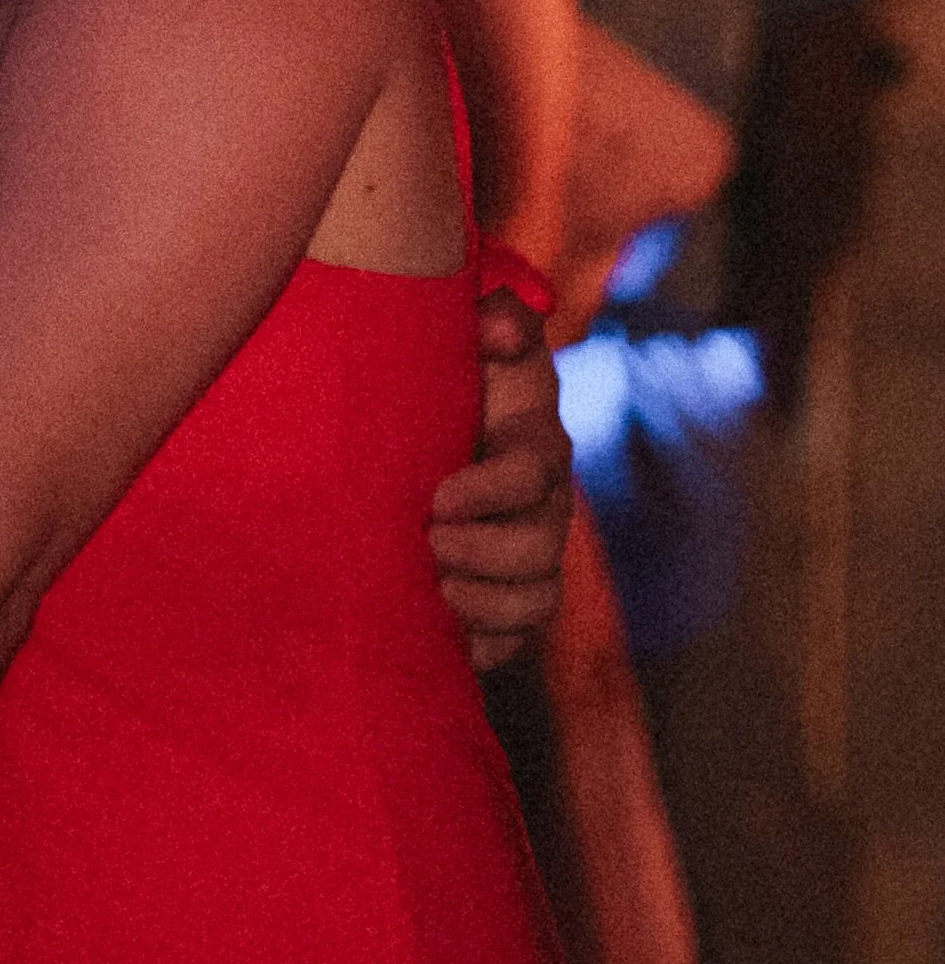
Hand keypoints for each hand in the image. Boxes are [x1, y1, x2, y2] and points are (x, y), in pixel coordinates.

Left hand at [432, 285, 571, 669]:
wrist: (417, 425)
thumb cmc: (442, 372)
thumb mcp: (466, 333)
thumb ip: (494, 316)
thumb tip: (500, 332)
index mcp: (535, 443)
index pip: (535, 473)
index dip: (492, 491)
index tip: (436, 499)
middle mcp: (545, 505)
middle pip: (543, 548)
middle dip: (487, 554)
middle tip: (428, 545)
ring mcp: (530, 554)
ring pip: (538, 601)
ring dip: (489, 605)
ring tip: (437, 593)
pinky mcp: (506, 597)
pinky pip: (513, 639)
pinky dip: (484, 646)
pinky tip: (445, 642)